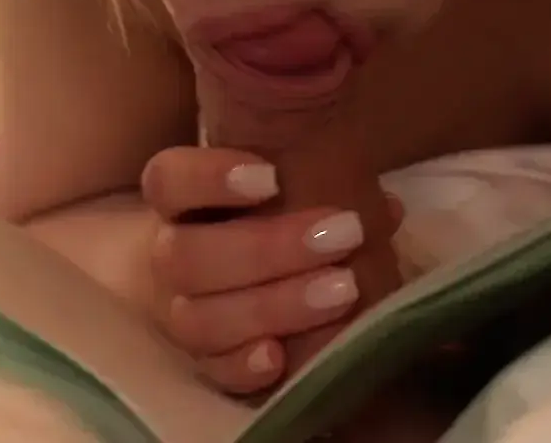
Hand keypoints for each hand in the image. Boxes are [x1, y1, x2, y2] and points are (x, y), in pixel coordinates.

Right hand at [139, 146, 402, 395]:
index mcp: (180, 204)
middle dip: (266, 247)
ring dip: (273, 306)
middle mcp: (168, 260)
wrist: (229, 273)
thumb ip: (323, 184)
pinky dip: (244, 366)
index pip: (167, 181)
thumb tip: (383, 208)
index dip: (209, 178)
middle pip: (185, 256)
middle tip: (344, 233)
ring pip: (198, 320)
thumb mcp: (293, 190)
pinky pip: (212, 373)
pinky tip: (280, 358)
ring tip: (345, 289)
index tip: (272, 176)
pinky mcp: (204, 364)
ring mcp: (180, 316)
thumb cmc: (271, 217)